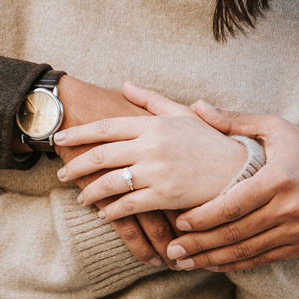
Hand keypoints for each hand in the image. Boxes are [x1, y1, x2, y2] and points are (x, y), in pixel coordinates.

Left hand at [54, 83, 248, 216]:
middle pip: (101, 155)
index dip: (79, 134)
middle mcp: (152, 146)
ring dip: (90, 192)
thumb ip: (151, 100)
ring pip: (110, 183)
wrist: (239, 171)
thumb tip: (125, 84)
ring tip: (81, 197)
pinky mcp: (164, 196)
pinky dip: (112, 211)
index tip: (59, 138)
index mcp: (154, 124)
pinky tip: (104, 214)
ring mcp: (157, 172)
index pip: (106, 127)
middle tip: (62, 171)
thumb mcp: (182, 114)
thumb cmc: (210, 142)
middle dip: (76, 165)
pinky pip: (128, 205)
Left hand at [162, 103, 298, 271]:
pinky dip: (236, 264)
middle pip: (236, 232)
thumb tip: (195, 105)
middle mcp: (290, 208)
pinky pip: (263, 259)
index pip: (233, 204)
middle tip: (171, 250)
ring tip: (182, 262)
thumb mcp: (274, 128)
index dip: (203, 217)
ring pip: (247, 251)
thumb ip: (234, 121)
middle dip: (200, 244)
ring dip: (212, 260)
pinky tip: (213, 265)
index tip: (177, 222)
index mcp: (279, 178)